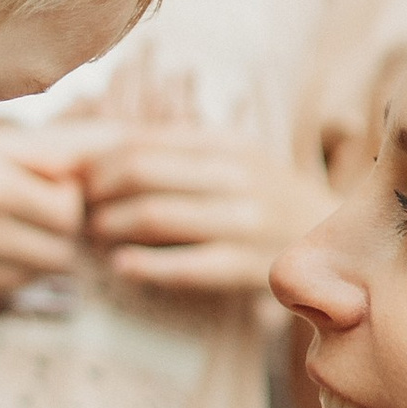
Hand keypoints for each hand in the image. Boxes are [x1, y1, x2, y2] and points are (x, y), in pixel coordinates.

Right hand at [0, 125, 91, 310]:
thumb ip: (35, 158)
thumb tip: (78, 174)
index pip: (68, 216)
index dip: (69, 202)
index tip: (54, 190)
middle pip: (59, 255)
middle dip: (58, 235)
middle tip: (40, 215)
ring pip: (32, 277)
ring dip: (33, 255)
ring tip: (11, 228)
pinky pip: (0, 291)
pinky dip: (4, 272)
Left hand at [80, 125, 328, 298]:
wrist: (331, 238)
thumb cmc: (264, 194)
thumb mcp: (231, 156)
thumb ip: (175, 150)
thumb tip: (97, 149)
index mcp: (225, 143)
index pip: (142, 140)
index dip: (96, 159)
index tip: (75, 176)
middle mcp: (234, 176)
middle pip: (140, 172)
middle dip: (97, 191)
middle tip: (80, 206)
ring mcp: (242, 222)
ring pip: (154, 215)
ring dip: (111, 225)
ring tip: (96, 233)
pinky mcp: (246, 267)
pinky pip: (183, 266)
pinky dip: (143, 266)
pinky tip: (121, 265)